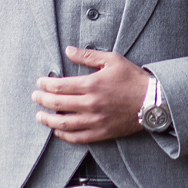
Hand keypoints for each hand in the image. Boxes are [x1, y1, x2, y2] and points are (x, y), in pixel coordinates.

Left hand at [32, 46, 148, 141]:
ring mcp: (95, 121)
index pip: (60, 86)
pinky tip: (57, 131)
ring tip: (39, 116)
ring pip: (64, 124)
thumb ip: (88, 55)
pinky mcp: (101, 133)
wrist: (153, 101)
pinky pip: (77, 137)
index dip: (46, 85)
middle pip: (57, 104)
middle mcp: (91, 104)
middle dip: (42, 100)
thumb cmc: (133, 78)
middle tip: (35, 97)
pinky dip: (64, 135)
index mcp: (92, 84)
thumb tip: (68, 50)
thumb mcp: (112, 60)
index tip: (39, 83)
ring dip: (48, 120)